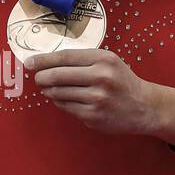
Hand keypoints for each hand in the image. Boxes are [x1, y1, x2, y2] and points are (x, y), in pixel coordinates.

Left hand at [25, 48, 160, 135]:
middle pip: (57, 75)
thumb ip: (80, 59)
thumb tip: (45, 61)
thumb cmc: (121, 80)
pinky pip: (66, 107)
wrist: (145, 107)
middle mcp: (101, 78)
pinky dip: (60, 102)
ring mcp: (97, 99)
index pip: (64, 57)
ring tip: (50, 88)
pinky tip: (65, 98)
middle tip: (37, 78)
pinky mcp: (93, 116)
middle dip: (41, 77)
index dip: (43, 60)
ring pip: (58, 93)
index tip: (29, 62)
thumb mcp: (107, 61)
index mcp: (103, 60)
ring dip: (49, 91)